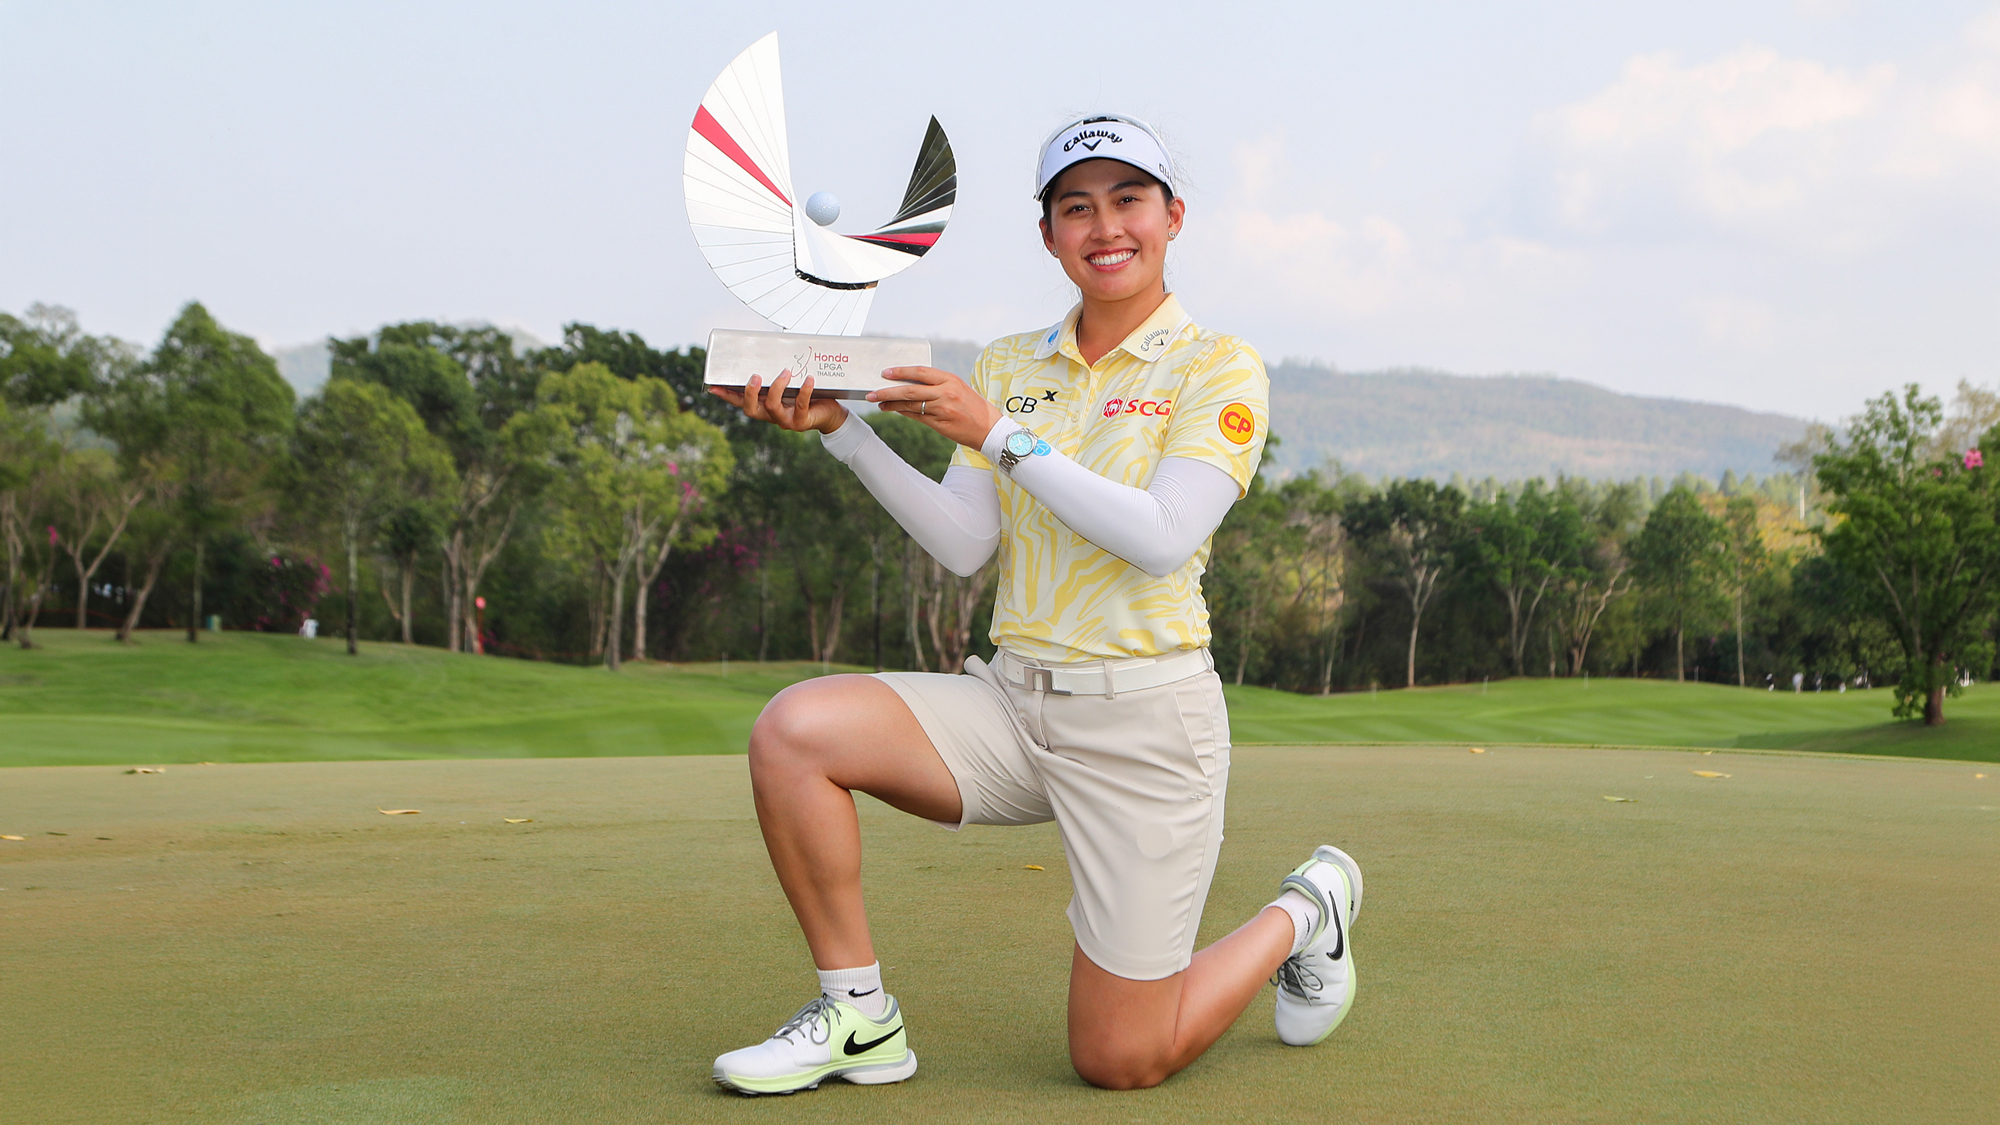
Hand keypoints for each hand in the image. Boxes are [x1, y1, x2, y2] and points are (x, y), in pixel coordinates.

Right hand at [707, 370, 848, 434]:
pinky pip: (801, 405)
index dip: (727, 396)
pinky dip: (804, 391)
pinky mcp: (802, 421)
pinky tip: (809, 379)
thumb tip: (776, 342)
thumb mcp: (791, 384)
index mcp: (764, 406)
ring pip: (773, 407)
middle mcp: (771, 415)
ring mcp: (786, 420)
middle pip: (751, 410)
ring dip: (777, 388)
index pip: (741, 402)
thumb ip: (779, 370)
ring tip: (786, 372)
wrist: (830, 415)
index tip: (713, 387)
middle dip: (750, 393)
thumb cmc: (809, 396)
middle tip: (755, 376)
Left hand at [869, 366, 1003, 449]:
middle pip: (910, 390)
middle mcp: (945, 393)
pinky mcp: (939, 424)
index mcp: (950, 380)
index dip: (901, 372)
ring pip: (910, 405)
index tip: (886, 372)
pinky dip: (902, 412)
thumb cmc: (974, 407)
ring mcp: (942, 409)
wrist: (990, 429)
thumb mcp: (958, 388)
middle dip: (888, 391)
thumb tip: (912, 383)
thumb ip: (938, 385)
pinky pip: (916, 416)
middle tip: (871, 392)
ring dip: (891, 404)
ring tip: (878, 402)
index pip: (921, 372)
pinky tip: (892, 410)